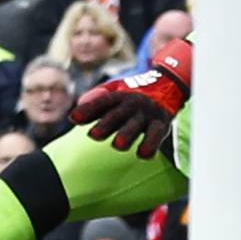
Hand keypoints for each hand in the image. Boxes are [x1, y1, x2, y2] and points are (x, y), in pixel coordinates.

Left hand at [69, 36, 191, 158]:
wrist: (167, 85)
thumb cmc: (132, 95)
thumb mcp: (114, 93)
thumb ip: (94, 103)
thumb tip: (73, 117)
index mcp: (119, 95)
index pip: (101, 101)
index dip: (87, 110)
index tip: (73, 119)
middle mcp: (133, 103)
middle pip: (118, 114)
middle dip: (106, 125)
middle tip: (94, 136)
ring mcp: (148, 113)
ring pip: (136, 125)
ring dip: (127, 134)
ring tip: (118, 145)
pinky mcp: (161, 124)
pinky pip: (157, 134)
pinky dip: (151, 144)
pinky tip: (143, 154)